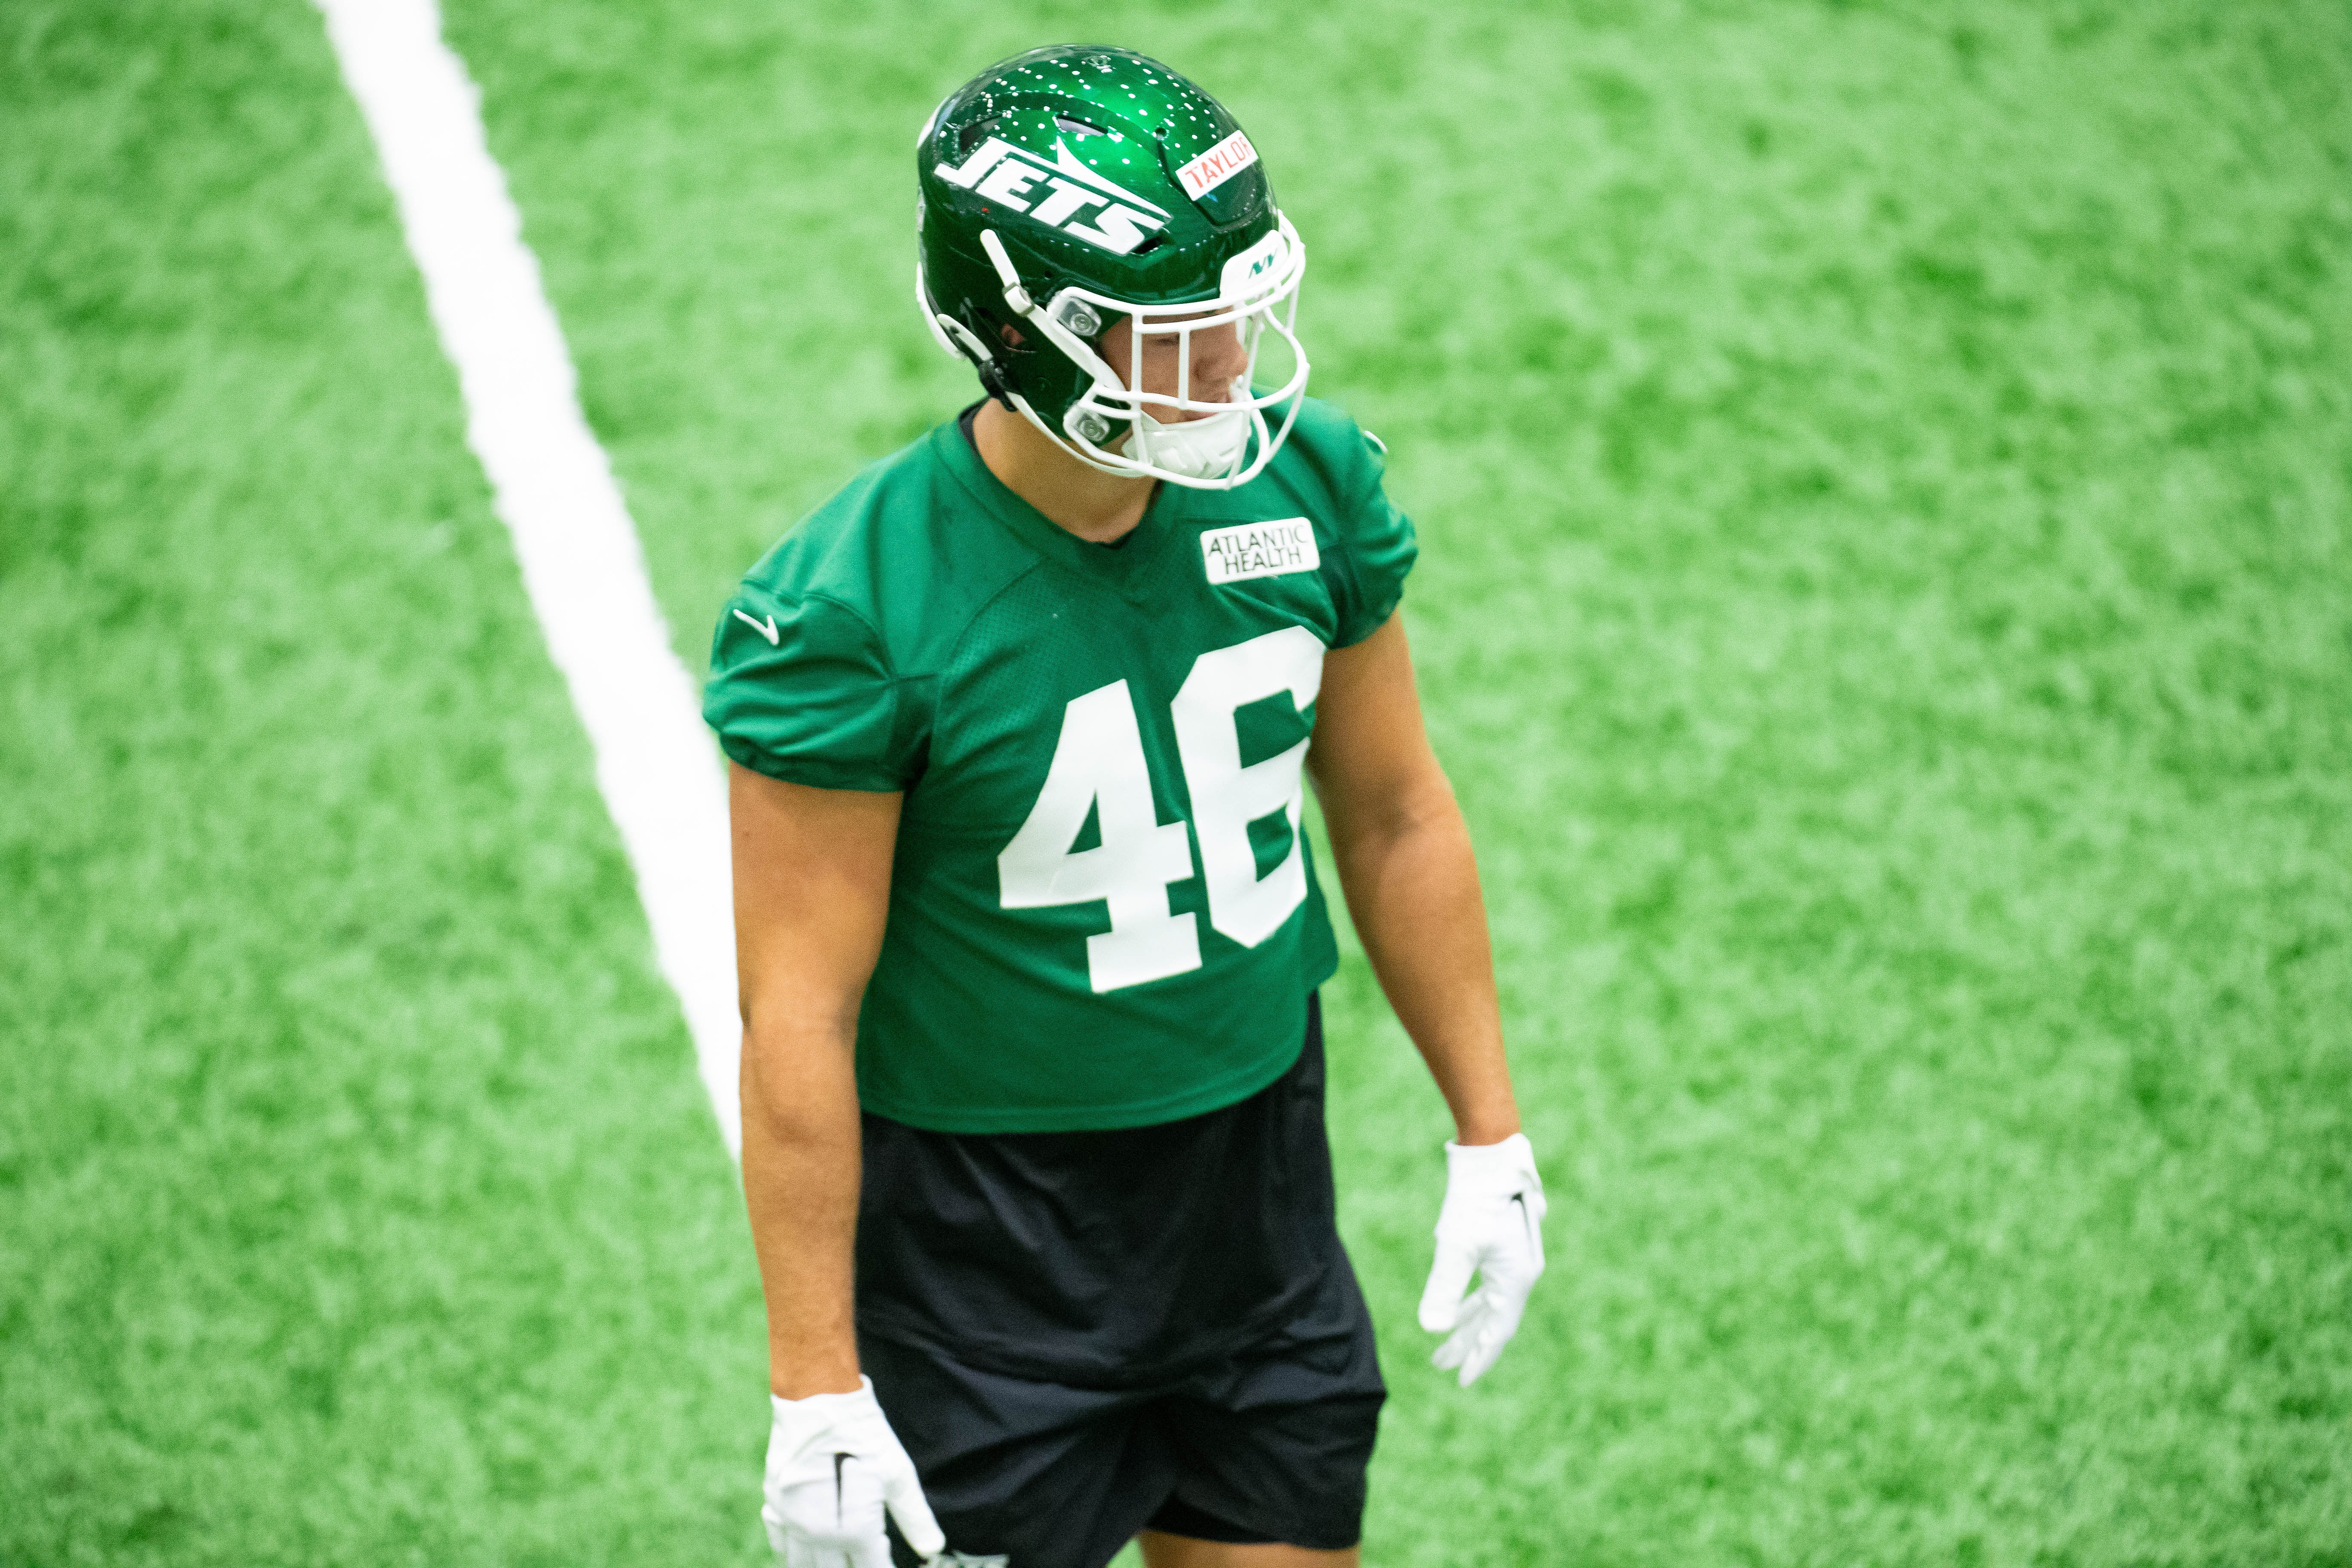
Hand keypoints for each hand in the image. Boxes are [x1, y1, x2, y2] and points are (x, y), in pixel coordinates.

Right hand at [762, 1377, 944, 1566]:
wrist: (817, 1397)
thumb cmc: (863, 1432)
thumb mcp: (897, 1472)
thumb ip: (914, 1515)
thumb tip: (933, 1548)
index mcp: (852, 1529)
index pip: (870, 1567)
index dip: (882, 1565)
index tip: (887, 1560)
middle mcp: (817, 1532)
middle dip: (852, 1567)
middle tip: (865, 1556)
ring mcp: (790, 1519)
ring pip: (802, 1565)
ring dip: (822, 1565)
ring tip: (839, 1560)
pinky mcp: (773, 1503)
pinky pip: (779, 1543)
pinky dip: (794, 1552)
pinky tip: (808, 1549)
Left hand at [1416, 1132, 1546, 1386]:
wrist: (1493, 1154)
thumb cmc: (1477, 1199)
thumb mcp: (1456, 1245)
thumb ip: (1445, 1288)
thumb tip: (1432, 1329)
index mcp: (1516, 1279)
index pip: (1497, 1332)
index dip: (1479, 1357)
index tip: (1460, 1381)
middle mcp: (1521, 1273)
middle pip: (1493, 1321)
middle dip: (1466, 1345)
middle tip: (1440, 1365)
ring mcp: (1515, 1258)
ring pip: (1490, 1302)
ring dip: (1467, 1322)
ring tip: (1444, 1343)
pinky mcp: (1504, 1244)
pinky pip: (1489, 1283)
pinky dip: (1472, 1299)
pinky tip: (1457, 1304)